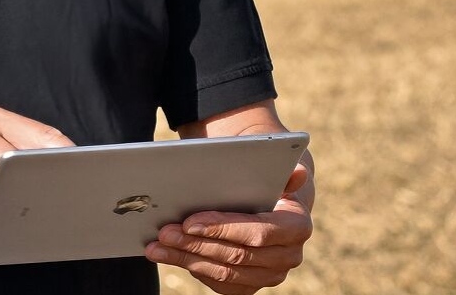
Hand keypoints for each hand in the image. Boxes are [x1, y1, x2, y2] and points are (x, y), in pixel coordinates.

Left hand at [147, 153, 314, 292]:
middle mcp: (289, 257)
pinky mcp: (251, 286)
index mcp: (297, 227)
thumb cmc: (269, 189)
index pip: (257, 232)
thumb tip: (298, 171)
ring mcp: (270, 276)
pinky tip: (170, 255)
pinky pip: (220, 283)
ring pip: (224, 272)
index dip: (222, 228)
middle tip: (164, 232)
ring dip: (187, 258)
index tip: (189, 222)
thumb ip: (284, 175)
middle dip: (196, 243)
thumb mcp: (276, 177)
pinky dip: (192, 268)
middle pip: (236, 255)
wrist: (273, 212)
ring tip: (157, 245)